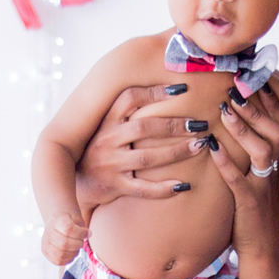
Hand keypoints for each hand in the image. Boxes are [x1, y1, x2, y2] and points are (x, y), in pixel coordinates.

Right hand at [41, 211, 88, 266]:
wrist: (58, 220)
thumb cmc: (70, 219)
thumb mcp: (77, 217)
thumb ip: (82, 226)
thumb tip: (88, 235)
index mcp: (56, 219)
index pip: (68, 229)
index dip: (81, 233)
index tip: (88, 233)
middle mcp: (48, 231)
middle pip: (64, 243)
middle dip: (78, 244)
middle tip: (81, 242)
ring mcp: (45, 242)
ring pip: (60, 254)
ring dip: (73, 253)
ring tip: (77, 248)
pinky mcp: (45, 251)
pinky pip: (57, 261)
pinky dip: (68, 260)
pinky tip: (72, 253)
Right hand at [76, 85, 204, 213]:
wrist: (78, 182)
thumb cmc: (101, 149)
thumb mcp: (107, 127)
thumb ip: (128, 113)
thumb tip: (167, 91)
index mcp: (106, 121)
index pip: (129, 99)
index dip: (154, 92)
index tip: (182, 89)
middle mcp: (107, 140)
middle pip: (144, 128)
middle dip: (174, 124)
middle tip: (200, 124)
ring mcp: (111, 165)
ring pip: (147, 158)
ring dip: (176, 152)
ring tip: (200, 146)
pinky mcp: (115, 186)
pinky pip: (143, 189)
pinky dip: (163, 188)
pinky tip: (183, 185)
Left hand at [209, 79, 278, 261]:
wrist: (265, 248)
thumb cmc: (254, 207)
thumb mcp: (256, 174)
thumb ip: (251, 148)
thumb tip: (234, 117)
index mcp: (277, 159)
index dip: (268, 96)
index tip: (251, 73)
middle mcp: (275, 169)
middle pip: (276, 129)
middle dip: (257, 105)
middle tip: (236, 83)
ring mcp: (264, 186)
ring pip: (263, 150)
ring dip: (244, 128)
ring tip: (225, 108)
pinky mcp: (250, 204)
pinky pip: (240, 180)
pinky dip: (227, 163)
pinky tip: (212, 148)